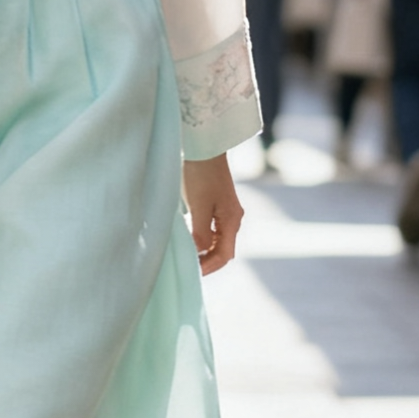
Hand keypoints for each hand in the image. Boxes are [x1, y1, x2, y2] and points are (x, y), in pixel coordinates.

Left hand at [182, 155, 243, 275]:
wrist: (204, 144)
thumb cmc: (200, 173)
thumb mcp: (199, 206)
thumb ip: (200, 232)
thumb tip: (200, 253)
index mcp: (232, 220)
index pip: (224, 255)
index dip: (209, 267)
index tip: (192, 273)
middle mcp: (232, 217)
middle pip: (222, 249)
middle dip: (206, 262)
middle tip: (187, 268)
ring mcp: (224, 210)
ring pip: (216, 240)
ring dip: (203, 251)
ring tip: (186, 256)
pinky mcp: (214, 202)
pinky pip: (210, 228)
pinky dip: (200, 238)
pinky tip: (187, 238)